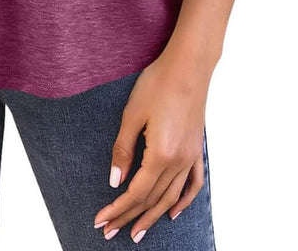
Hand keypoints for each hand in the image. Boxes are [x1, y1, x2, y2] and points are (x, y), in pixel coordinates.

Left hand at [93, 48, 211, 241]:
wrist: (189, 66)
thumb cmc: (158, 84)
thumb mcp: (132, 115)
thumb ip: (123, 150)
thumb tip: (115, 181)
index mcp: (161, 155)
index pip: (136, 192)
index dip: (117, 208)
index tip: (101, 221)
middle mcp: (179, 162)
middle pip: (151, 199)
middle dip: (129, 217)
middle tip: (110, 232)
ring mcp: (191, 157)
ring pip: (171, 197)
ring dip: (153, 216)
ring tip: (137, 232)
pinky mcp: (196, 149)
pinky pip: (193, 183)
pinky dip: (183, 201)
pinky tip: (173, 212)